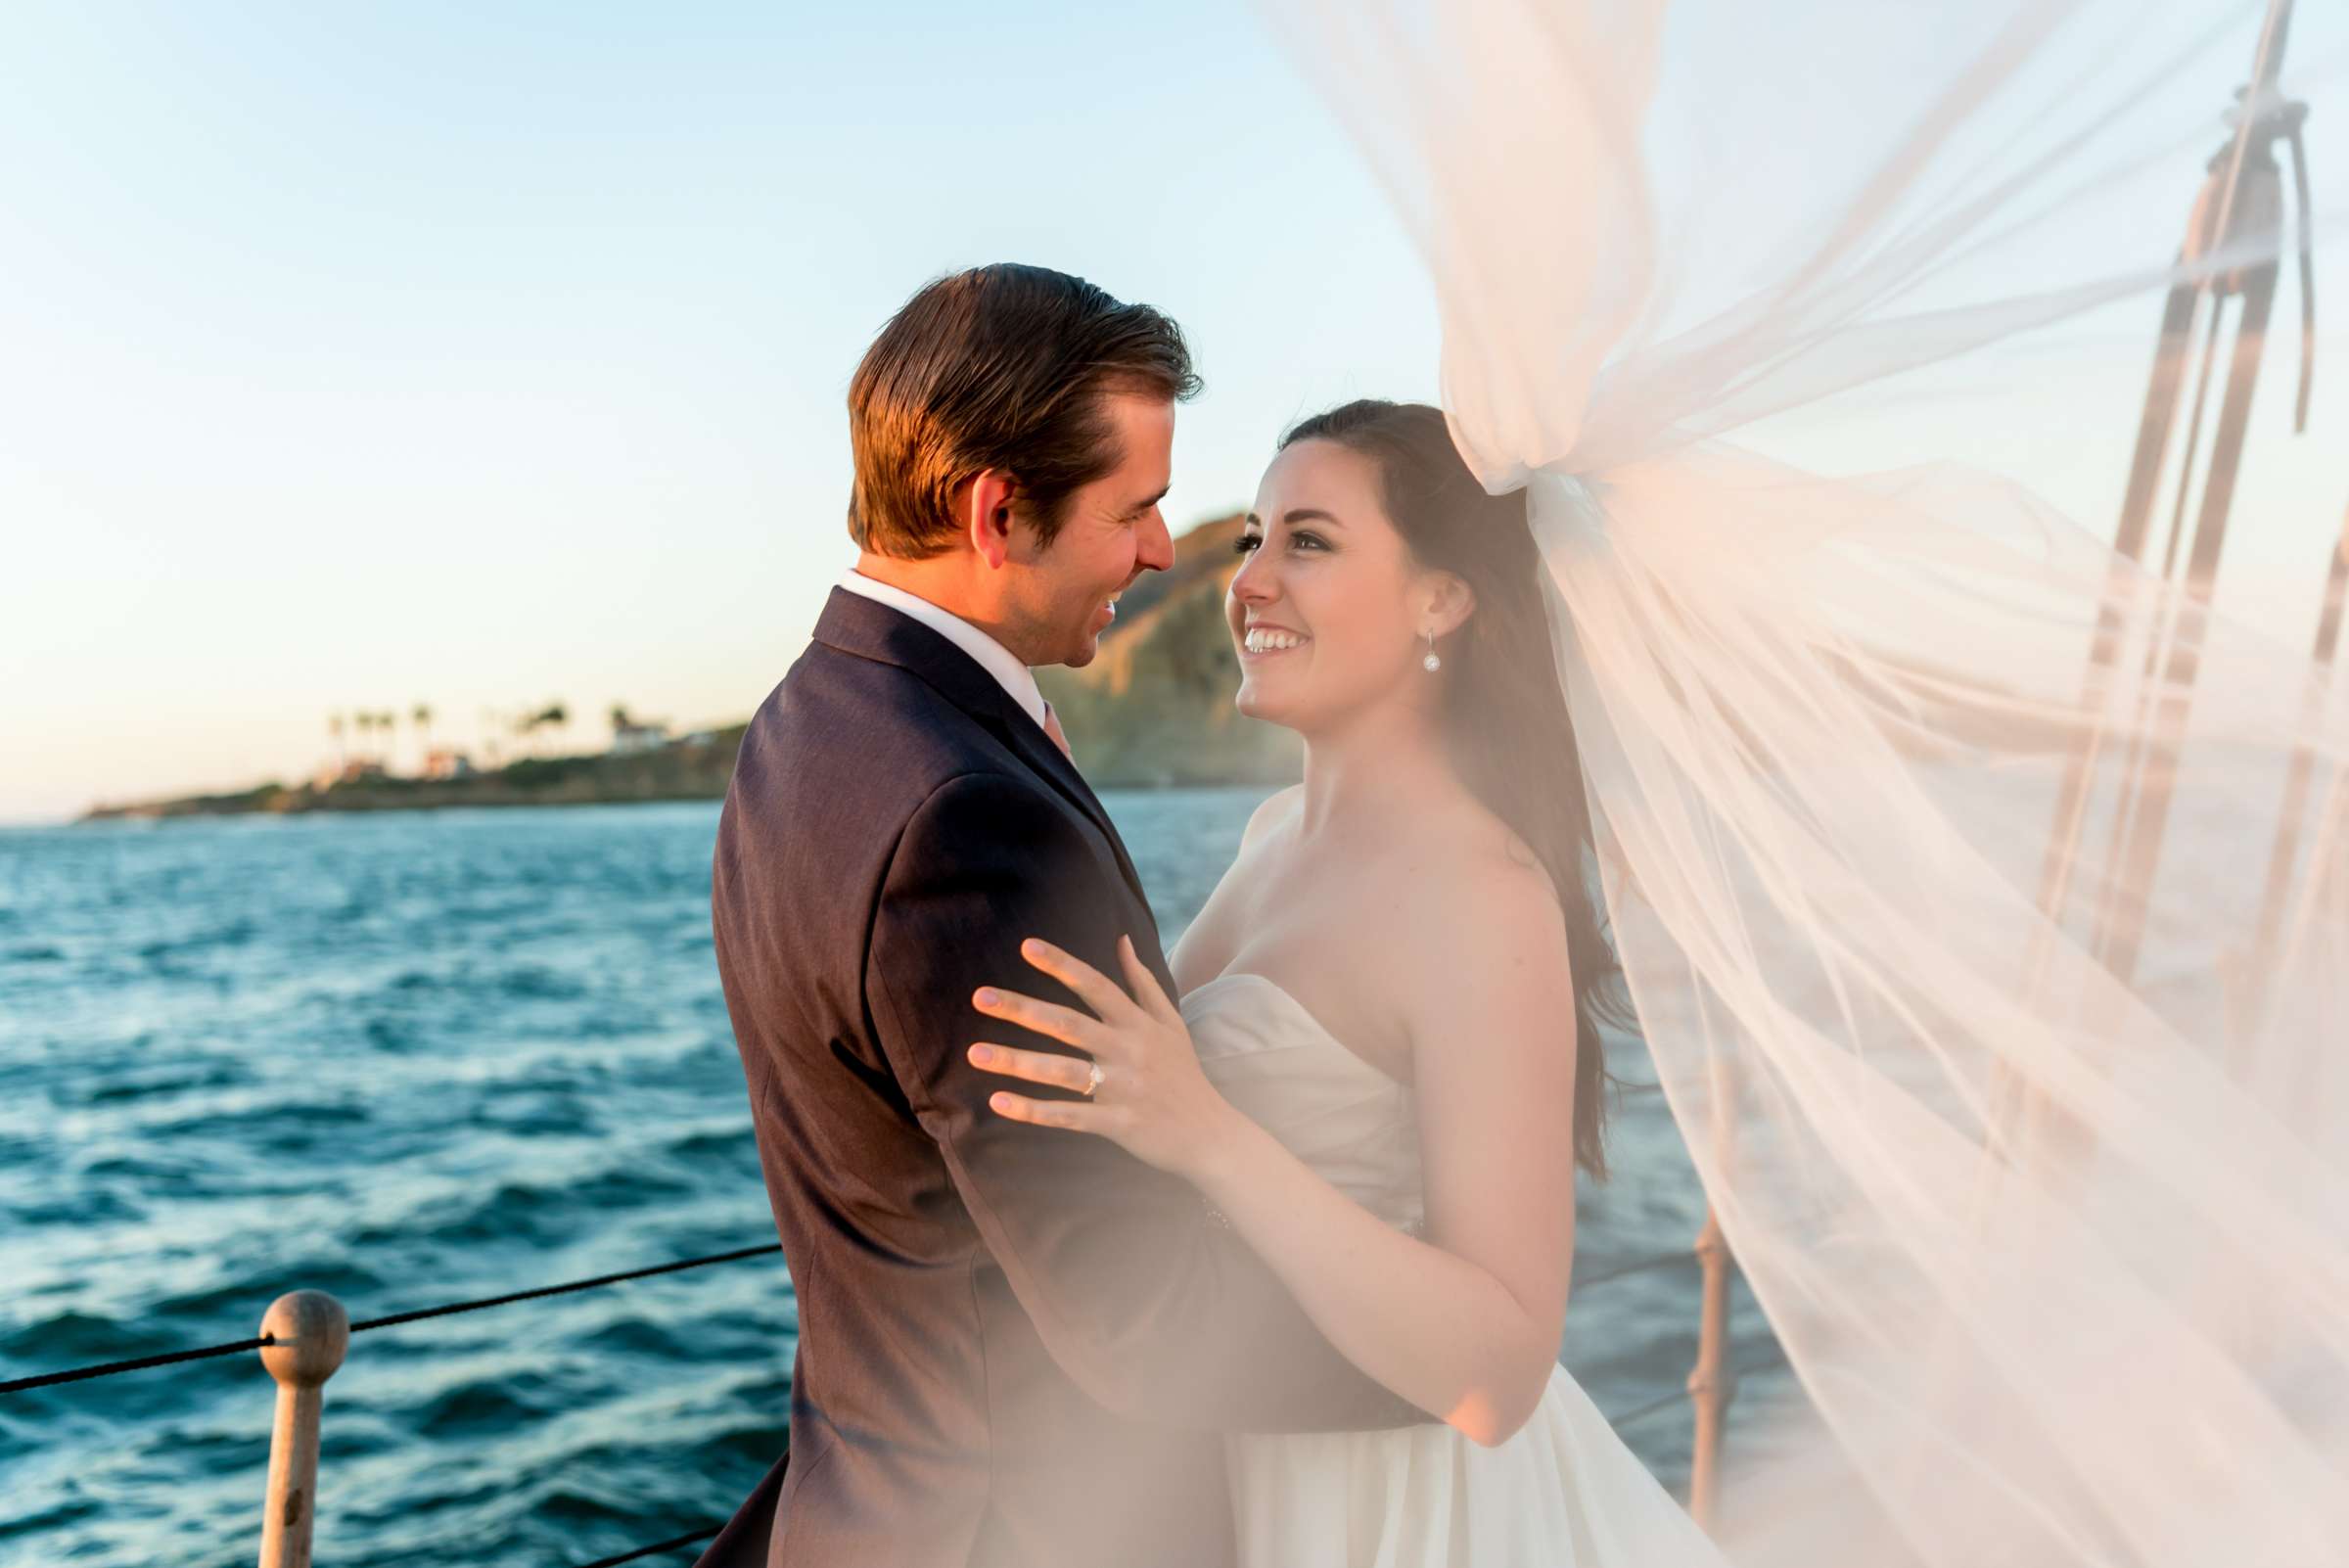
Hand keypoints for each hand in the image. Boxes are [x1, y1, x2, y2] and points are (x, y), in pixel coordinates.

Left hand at [969, 935, 1245, 1181]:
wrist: (1210, 1133)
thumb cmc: (1184, 1074)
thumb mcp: (1170, 1023)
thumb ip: (1142, 982)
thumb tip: (1122, 940)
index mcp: (1138, 1024)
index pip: (1095, 985)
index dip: (1062, 965)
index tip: (1026, 946)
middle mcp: (1129, 1050)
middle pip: (1068, 1024)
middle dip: (1023, 1009)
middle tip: (980, 997)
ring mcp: (1123, 1088)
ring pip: (1062, 1071)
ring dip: (1016, 1061)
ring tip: (975, 1053)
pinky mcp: (1118, 1123)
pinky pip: (1069, 1115)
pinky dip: (1033, 1111)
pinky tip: (999, 1102)